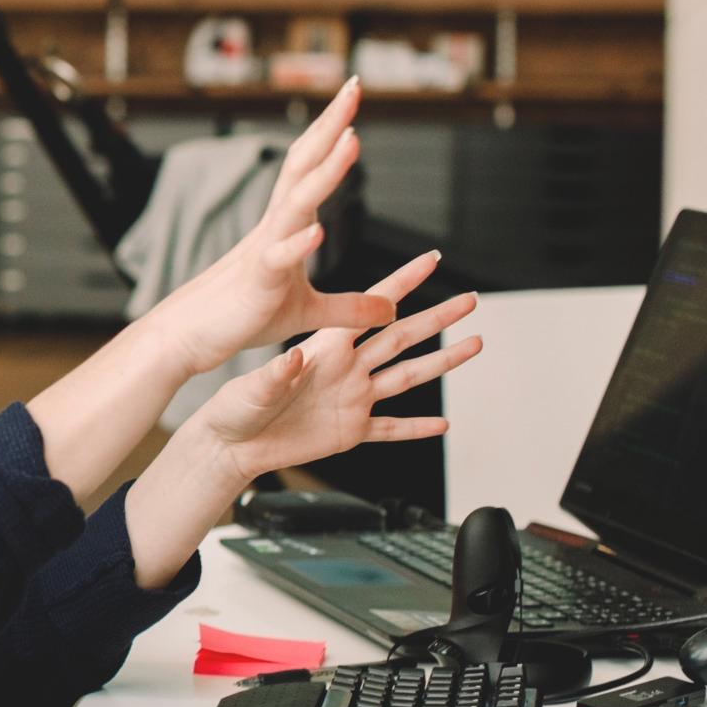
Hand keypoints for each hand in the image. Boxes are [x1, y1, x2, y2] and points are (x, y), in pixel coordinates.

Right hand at [148, 79, 396, 374]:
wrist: (193, 335)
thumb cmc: (244, 316)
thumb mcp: (309, 313)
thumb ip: (351, 308)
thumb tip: (391, 307)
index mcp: (287, 225)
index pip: (312, 166)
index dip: (333, 130)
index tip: (353, 94)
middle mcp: (275, 226)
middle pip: (304, 165)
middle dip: (330, 125)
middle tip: (354, 86)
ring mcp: (265, 250)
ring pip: (297, 202)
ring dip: (326, 172)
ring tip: (352, 139)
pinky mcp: (258, 281)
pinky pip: (279, 258)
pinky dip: (298, 243)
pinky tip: (317, 231)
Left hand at [188, 251, 482, 484]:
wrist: (232, 446)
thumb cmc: (235, 409)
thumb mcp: (253, 389)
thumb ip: (277, 375)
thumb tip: (294, 358)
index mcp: (324, 349)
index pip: (370, 309)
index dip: (400, 283)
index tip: (428, 259)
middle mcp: (346, 369)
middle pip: (402, 337)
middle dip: (437, 317)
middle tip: (469, 300)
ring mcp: (352, 399)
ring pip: (408, 377)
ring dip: (442, 362)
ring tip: (474, 345)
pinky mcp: (350, 431)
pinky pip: (391, 429)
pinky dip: (416, 427)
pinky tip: (442, 423)